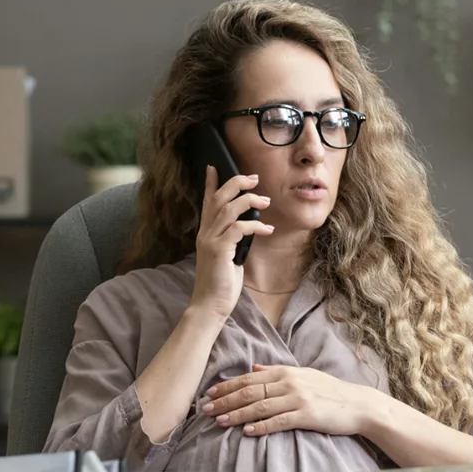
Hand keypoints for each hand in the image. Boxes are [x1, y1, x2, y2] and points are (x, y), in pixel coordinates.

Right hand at [190, 166, 273, 318]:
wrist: (210, 305)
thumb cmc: (220, 283)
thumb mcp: (227, 256)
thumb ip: (232, 240)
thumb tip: (247, 228)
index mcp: (206, 233)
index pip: (206, 202)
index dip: (209, 183)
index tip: (213, 167)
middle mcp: (205, 233)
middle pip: (218, 198)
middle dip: (236, 183)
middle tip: (253, 178)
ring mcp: (211, 241)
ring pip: (228, 209)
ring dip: (249, 201)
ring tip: (266, 201)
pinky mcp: (219, 250)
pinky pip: (239, 229)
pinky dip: (255, 225)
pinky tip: (267, 229)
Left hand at [200, 365, 379, 436]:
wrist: (358, 404)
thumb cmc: (329, 391)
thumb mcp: (302, 375)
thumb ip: (276, 371)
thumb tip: (254, 367)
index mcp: (286, 372)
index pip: (249, 378)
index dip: (227, 386)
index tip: (210, 393)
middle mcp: (289, 382)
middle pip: (249, 391)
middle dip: (225, 400)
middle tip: (206, 409)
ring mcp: (298, 398)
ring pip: (259, 406)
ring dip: (237, 414)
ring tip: (220, 421)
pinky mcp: (306, 415)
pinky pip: (278, 421)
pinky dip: (261, 426)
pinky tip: (247, 431)